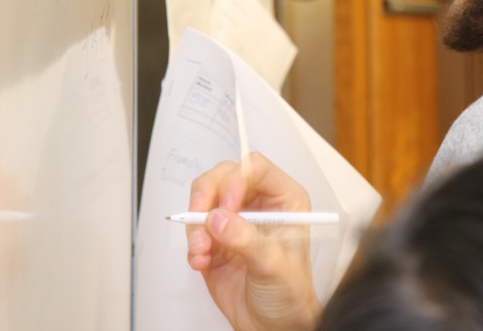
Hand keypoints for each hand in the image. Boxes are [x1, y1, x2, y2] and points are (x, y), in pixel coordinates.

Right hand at [186, 152, 320, 330]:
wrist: (273, 326)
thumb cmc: (290, 294)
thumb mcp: (273, 265)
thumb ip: (246, 239)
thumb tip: (218, 218)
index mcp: (283, 200)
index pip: (255, 168)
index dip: (237, 179)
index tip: (227, 205)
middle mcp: (257, 203)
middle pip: (223, 176)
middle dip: (207, 196)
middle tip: (201, 219)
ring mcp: (234, 219)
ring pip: (204, 199)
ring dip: (196, 224)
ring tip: (201, 252)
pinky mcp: (214, 238)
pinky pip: (194, 227)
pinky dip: (192, 243)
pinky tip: (201, 263)